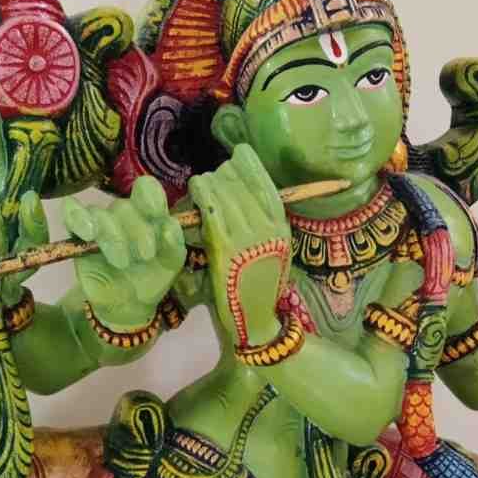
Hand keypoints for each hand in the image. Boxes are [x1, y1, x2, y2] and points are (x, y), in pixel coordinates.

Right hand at [65, 175, 185, 330]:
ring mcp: (99, 223)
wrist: (129, 305)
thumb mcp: (171, 262)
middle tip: (146, 257)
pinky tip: (89, 234)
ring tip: (122, 263)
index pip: (145, 189)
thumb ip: (174, 243)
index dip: (150, 197)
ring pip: (101, 214)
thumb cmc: (151, 277)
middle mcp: (123, 214)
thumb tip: (169, 226)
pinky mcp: (78, 234)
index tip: (157, 216)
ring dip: (114, 237)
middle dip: (137, 231)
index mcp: (147, 214)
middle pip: (124, 206)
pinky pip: (72, 213)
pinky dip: (78, 218)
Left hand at [188, 145, 289, 348]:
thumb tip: (242, 196)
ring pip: (227, 194)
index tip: (236, 157)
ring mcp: (249, 238)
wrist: (255, 320)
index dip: (249, 166)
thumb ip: (261, 226)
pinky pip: (213, 211)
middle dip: (226, 174)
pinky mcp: (227, 249)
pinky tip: (196, 189)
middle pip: (245, 185)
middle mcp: (268, 229)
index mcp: (281, 228)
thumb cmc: (258, 288)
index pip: (266, 184)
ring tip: (201, 182)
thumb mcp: (270, 252)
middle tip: (213, 175)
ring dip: (212, 182)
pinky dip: (203, 194)